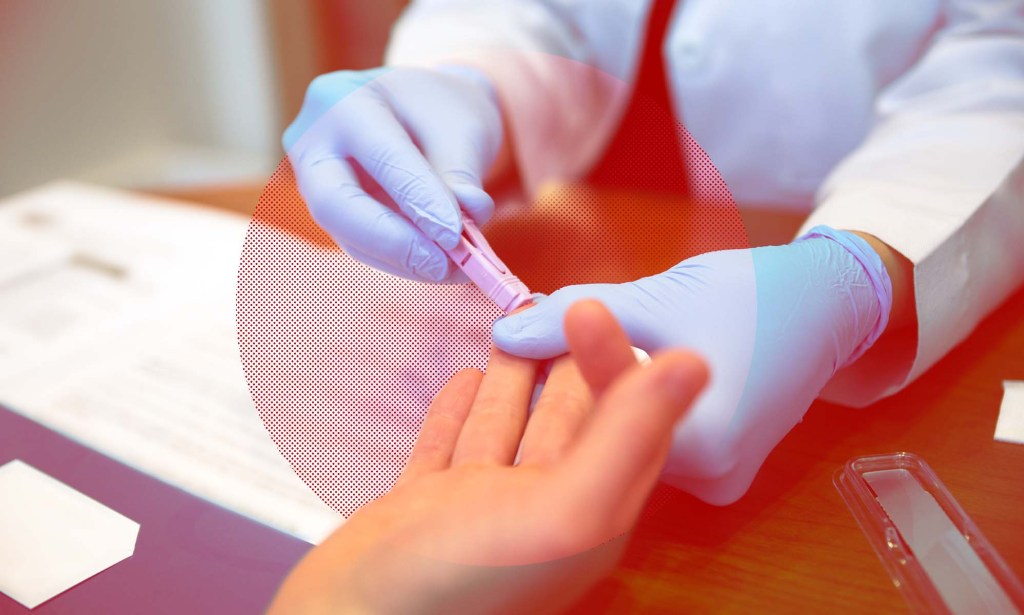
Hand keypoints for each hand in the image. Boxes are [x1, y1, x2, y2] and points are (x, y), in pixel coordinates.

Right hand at [268, 301, 707, 613]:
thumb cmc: (458, 588)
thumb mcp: (562, 510)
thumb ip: (626, 438)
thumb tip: (692, 365)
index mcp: (588, 516)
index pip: (619, 422)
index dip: (615, 364)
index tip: (597, 307)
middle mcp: (538, 511)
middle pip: (566, 420)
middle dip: (568, 361)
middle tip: (562, 303)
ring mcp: (476, 509)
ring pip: (507, 426)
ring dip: (516, 377)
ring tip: (517, 324)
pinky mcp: (424, 508)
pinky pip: (450, 445)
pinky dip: (460, 409)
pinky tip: (465, 379)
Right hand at [284, 66, 503, 281]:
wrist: (424, 110)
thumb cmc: (443, 110)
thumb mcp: (463, 128)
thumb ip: (460, 177)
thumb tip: (463, 226)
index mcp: (345, 99)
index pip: (382, 156)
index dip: (419, 201)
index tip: (455, 235)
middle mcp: (314, 139)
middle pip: (335, 203)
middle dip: (391, 241)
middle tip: (441, 264)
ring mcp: (313, 179)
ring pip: (348, 234)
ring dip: (404, 260)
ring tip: (453, 269)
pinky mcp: (330, 212)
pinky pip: (360, 245)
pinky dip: (401, 261)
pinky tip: (436, 266)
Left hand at [492, 227, 892, 504]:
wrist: (824, 306)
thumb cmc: (750, 295)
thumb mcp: (657, 297)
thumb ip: (578, 315)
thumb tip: (507, 332)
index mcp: (703, 442)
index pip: (602, 403)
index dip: (555, 362)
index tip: (521, 329)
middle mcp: (711, 477)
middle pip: (615, 430)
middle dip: (577, 381)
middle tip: (540, 334)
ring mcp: (717, 478)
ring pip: (632, 436)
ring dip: (603, 395)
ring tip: (574, 348)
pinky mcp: (718, 468)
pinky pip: (656, 439)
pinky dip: (632, 407)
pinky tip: (617, 369)